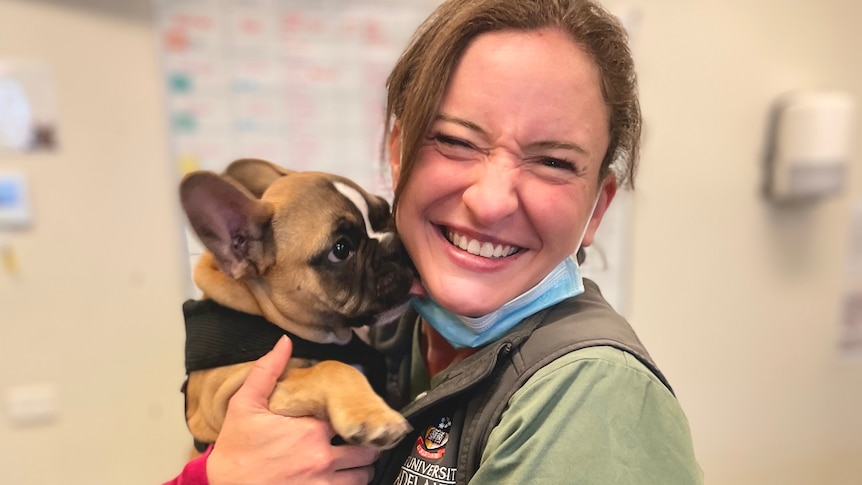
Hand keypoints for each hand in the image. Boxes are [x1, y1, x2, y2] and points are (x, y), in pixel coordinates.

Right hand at [207, 336, 379, 484]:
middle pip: (365, 450)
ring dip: (362, 467)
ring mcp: (321, 484)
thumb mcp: (245, 405)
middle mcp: (321, 458)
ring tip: (354, 460)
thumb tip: (284, 342)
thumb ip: (267, 371)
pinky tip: (344, 478)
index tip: (350, 415)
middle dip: (365, 444)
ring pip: (363, 475)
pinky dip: (351, 484)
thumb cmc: (235, 448)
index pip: (352, 418)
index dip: (353, 416)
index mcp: (310, 431)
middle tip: (358, 440)